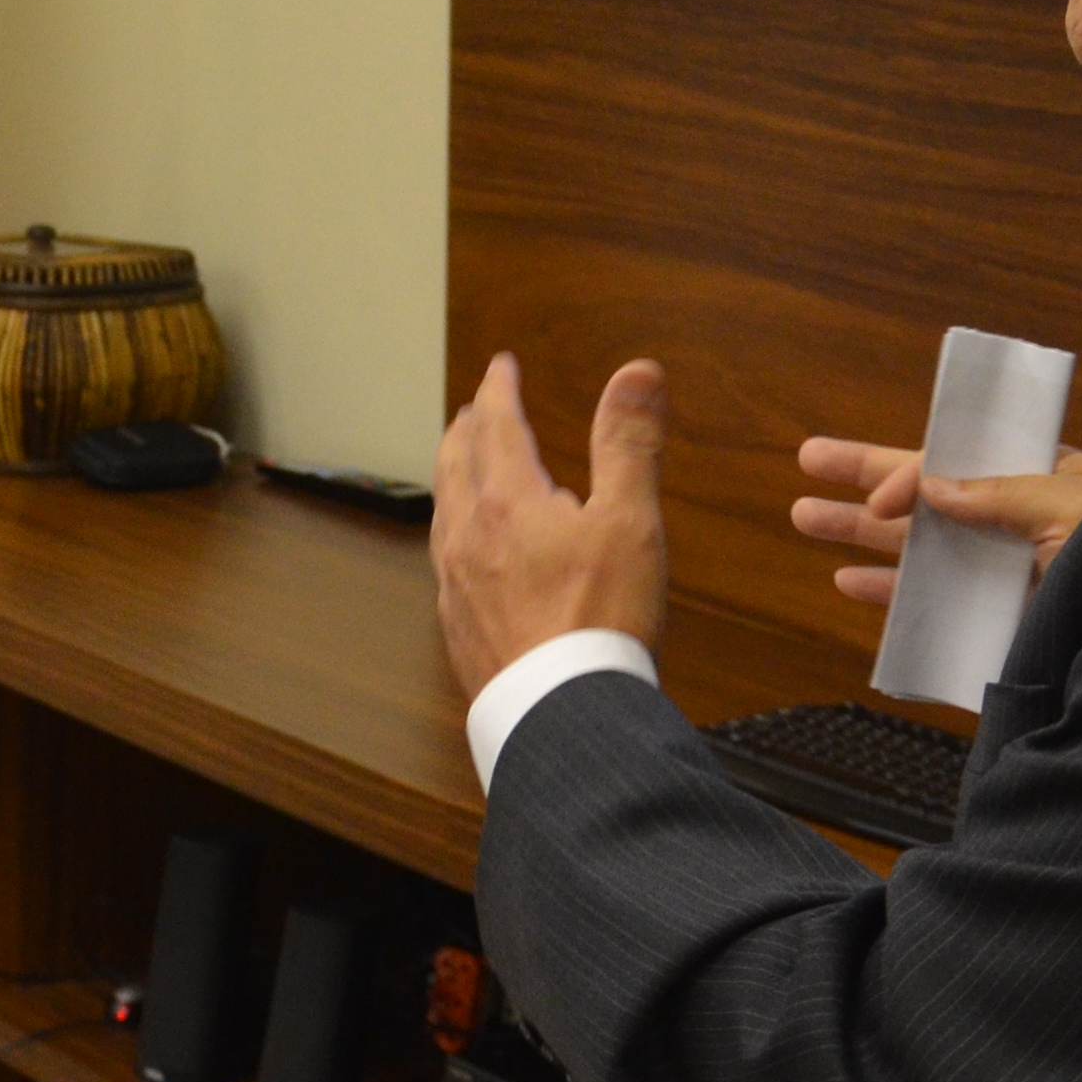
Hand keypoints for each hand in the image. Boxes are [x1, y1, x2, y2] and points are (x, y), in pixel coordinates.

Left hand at [432, 352, 669, 695]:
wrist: (562, 715)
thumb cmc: (601, 618)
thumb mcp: (630, 522)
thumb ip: (629, 444)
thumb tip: (637, 373)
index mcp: (508, 501)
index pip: (494, 425)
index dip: (498, 389)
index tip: (501, 367)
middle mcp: (469, 535)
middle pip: (456, 464)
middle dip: (467, 429)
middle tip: (474, 410)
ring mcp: (456, 584)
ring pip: (444, 512)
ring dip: (453, 477)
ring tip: (463, 468)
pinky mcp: (457, 627)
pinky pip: (444, 562)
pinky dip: (453, 532)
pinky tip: (465, 553)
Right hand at [788, 433, 1081, 609]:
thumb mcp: (1074, 505)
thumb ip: (1001, 493)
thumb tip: (930, 487)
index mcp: (1043, 478)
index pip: (957, 462)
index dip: (907, 471)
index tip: (880, 499)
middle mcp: (1016, 521)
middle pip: (927, 492)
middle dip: (866, 478)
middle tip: (809, 460)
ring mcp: (1003, 572)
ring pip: (918, 546)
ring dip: (861, 532)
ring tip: (805, 517)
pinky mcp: (998, 621)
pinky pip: (933, 603)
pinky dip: (890, 593)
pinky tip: (849, 583)